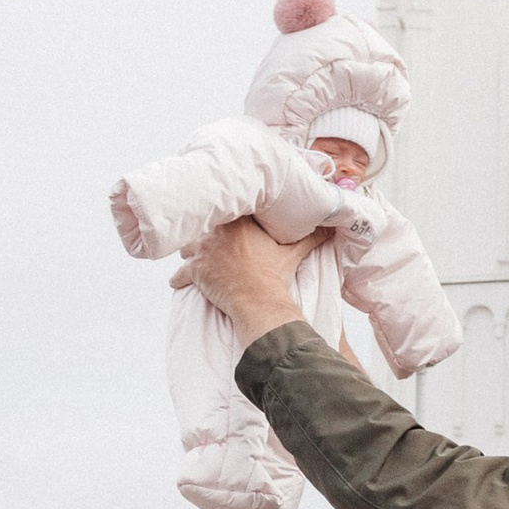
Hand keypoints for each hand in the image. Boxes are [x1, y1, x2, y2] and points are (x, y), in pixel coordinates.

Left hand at [170, 218, 313, 349]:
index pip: (227, 207)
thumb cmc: (275, 276)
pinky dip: (179, 278)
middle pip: (204, 224)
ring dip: (190, 251)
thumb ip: (311, 236)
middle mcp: (218, 230)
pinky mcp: (196, 271)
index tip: (221, 212)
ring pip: (188, 245)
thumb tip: (332, 227)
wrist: (260, 301)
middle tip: (206, 236)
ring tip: (194, 256)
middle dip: (205, 231)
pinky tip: (177, 282)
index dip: (223, 211)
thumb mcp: (293, 253)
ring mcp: (204, 250)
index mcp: (241, 221)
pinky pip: (181, 273)